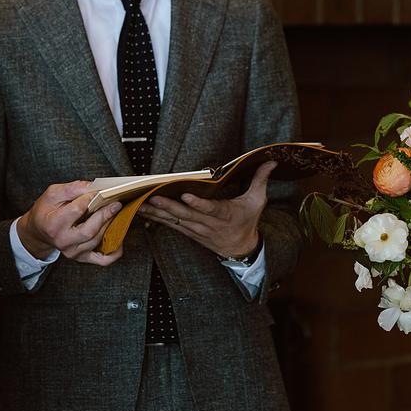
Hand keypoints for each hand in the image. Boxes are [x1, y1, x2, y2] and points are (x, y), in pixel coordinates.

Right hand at [17, 181, 123, 265]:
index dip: (90, 199)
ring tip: (115, 213)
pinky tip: (118, 237)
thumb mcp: (52, 194)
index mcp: (53, 224)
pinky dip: (115, 251)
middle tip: (116, 203)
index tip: (99, 191)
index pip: (77, 210)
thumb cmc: (46, 211)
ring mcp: (73, 252)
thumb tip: (93, 187)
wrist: (39, 231)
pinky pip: (103, 259)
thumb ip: (72, 188)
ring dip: (110, 226)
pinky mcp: (82, 258)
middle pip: (89, 230)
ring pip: (97, 240)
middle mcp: (63, 241)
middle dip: (105, 215)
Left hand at [139, 160, 275, 258]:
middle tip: (153, 196)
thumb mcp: (257, 201)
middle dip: (168, 206)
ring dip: (157, 212)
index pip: (211, 209)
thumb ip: (260, 180)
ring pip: (174, 221)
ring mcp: (197, 230)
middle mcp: (209, 224)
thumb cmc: (248, 221)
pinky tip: (141, 211)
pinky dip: (155, 218)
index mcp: (226, 215)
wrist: (240, 249)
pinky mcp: (189, 232)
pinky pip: (170, 226)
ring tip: (140, 202)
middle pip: (186, 215)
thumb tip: (271, 161)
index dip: (198, 204)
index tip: (186, 196)